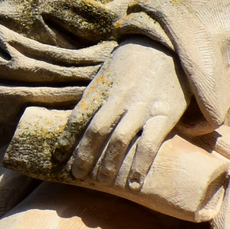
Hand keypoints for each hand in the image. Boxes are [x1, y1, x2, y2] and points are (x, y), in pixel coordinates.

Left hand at [61, 40, 189, 192]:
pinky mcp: (165, 114)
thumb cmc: (137, 60)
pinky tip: (133, 182)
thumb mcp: (111, 70)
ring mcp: (142, 106)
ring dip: (107, 164)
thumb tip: (84, 120)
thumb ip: (100, 93)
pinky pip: (149, 144)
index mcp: (103, 87)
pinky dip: (139, 165)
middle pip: (96, 131)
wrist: (172, 45)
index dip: (67, 138)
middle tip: (77, 174)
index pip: (79, 116)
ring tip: (101, 181)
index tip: (57, 156)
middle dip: (84, 155)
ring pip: (119, 140)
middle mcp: (120, 98)